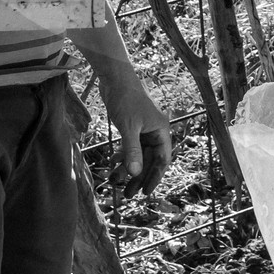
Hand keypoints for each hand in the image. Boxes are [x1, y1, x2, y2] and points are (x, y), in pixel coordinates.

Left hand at [98, 64, 172, 198]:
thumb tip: (134, 175)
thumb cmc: (126, 99)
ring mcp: (143, 129)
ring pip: (138, 155)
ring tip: (114, 180)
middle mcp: (155, 132)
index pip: (162, 160)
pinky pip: (130, 147)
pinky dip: (122, 156)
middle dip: (138, 177)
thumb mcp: (129, 127)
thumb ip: (132, 151)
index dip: (154, 177)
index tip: (145, 192)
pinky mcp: (132, 126)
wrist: (115, 78)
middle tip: (127, 194)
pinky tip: (112, 163)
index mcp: (161, 131)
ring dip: (127, 168)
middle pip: (149, 160)